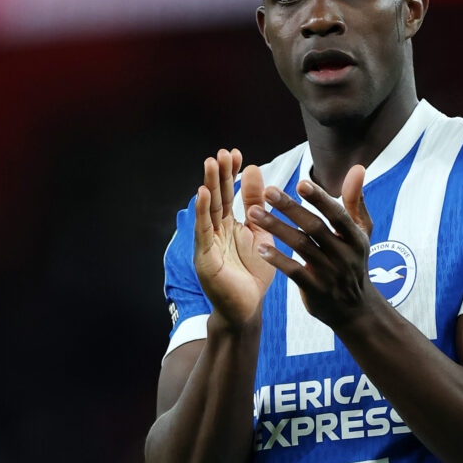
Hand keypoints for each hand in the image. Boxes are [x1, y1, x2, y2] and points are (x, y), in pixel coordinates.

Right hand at [193, 149, 274, 326]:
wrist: (247, 309)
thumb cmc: (253, 274)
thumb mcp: (260, 233)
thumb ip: (257, 205)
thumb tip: (254, 170)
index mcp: (229, 225)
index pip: (229, 194)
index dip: (232, 174)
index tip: (236, 153)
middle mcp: (216, 231)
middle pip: (217, 197)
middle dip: (219, 174)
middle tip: (222, 152)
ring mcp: (208, 243)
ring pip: (208, 211)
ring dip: (208, 187)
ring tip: (210, 164)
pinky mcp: (204, 258)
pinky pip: (203, 232)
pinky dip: (202, 213)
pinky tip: (203, 195)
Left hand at [247, 165, 382, 328]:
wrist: (355, 310)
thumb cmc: (354, 262)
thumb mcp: (362, 233)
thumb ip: (355, 200)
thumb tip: (358, 168)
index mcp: (356, 238)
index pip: (337, 215)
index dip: (320, 199)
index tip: (300, 183)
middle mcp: (344, 255)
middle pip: (315, 228)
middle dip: (290, 208)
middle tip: (267, 191)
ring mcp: (330, 274)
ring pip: (300, 247)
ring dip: (276, 228)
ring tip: (253, 213)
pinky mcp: (315, 290)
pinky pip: (294, 272)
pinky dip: (277, 259)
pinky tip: (260, 247)